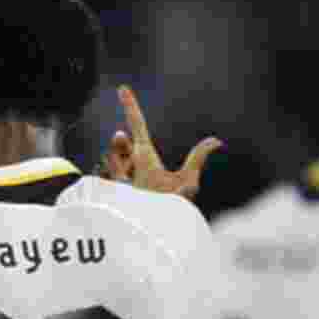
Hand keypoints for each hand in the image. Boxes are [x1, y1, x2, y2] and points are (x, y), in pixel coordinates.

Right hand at [97, 85, 221, 199]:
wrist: (153, 230)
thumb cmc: (171, 207)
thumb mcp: (186, 182)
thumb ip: (197, 159)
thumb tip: (218, 141)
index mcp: (146, 156)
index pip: (137, 125)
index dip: (130, 107)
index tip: (122, 88)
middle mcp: (130, 163)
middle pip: (119, 142)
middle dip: (120, 144)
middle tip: (126, 147)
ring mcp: (116, 175)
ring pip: (110, 159)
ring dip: (120, 169)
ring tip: (132, 186)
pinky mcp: (105, 187)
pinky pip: (101, 175)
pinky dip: (111, 182)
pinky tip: (123, 194)